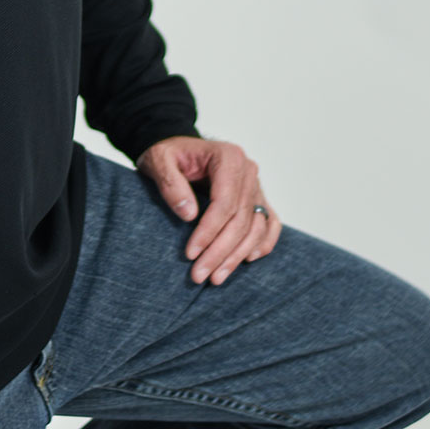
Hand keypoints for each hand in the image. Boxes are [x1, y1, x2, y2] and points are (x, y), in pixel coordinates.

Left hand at [136, 136, 281, 284]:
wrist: (178, 151)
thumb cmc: (168, 155)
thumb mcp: (158, 161)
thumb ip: (170, 183)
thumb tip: (189, 215)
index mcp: (229, 157)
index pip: (225, 202)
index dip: (209, 232)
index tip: (190, 254)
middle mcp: (248, 170)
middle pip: (241, 219)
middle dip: (220, 251)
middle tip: (199, 275)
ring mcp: (256, 185)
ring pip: (256, 227)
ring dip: (237, 256)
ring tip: (216, 277)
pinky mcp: (258, 198)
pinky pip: (270, 223)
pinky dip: (262, 243)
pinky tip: (246, 260)